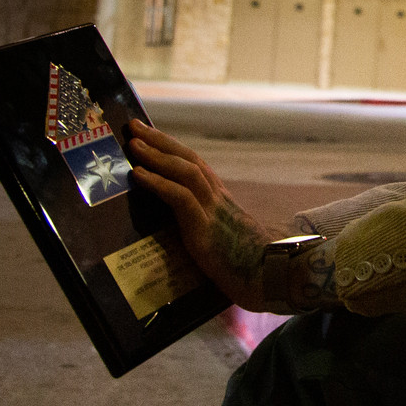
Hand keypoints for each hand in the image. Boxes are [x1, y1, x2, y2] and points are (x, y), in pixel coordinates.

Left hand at [126, 120, 281, 310]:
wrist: (272, 280)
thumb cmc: (250, 270)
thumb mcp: (225, 242)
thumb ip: (207, 231)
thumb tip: (180, 233)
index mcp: (222, 202)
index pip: (196, 166)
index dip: (174, 149)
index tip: (152, 136)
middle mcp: (219, 199)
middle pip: (189, 159)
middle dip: (160, 140)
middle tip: (134, 125)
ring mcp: (213, 212)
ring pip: (184, 171)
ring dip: (156, 154)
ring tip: (133, 142)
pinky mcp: (204, 229)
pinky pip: (180, 197)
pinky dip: (157, 182)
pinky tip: (139, 173)